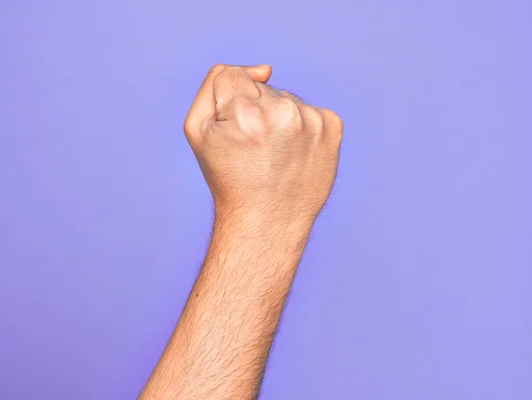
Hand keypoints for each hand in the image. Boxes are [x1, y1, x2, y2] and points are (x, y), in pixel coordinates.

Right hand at [184, 64, 342, 225]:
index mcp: (244, 112)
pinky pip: (309, 111)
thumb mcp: (198, 129)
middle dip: (254, 112)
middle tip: (253, 152)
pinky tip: (293, 155)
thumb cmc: (228, 177)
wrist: (266, 221)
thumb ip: (215, 81)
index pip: (230, 76)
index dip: (227, 106)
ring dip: (279, 120)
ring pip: (286, 99)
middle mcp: (282, 112)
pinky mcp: (332, 128)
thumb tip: (265, 70)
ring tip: (274, 156)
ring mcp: (311, 120)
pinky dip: (302, 128)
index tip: (233, 137)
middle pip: (261, 88)